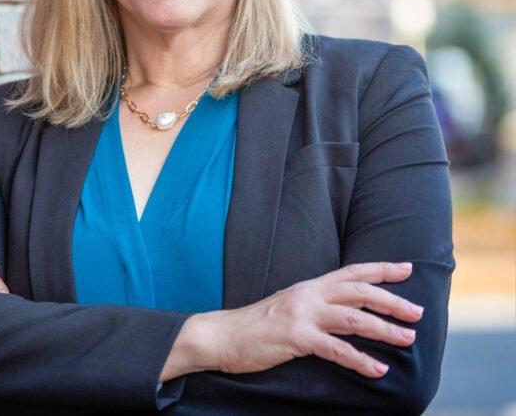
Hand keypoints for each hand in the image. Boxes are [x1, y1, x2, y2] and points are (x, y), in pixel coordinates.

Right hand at [164, 262, 423, 380]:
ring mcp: (302, 315)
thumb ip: (315, 306)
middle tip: (417, 313)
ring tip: (408, 339)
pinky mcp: (295, 337)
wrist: (221, 336)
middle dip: (392, 301)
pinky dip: (360, 360)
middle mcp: (308, 295)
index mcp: (308, 287)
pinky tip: (377, 370)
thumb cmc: (255, 326)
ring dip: (385, 329)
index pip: (351, 272)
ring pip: (354, 318)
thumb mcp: (289, 307)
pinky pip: (336, 349)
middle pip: (359, 292)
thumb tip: (345, 314)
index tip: (407, 269)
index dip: (381, 269)